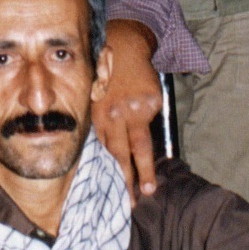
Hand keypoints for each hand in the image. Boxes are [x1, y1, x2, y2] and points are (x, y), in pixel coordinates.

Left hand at [91, 19, 161, 201]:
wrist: (123, 46)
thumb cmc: (106, 73)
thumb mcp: (94, 95)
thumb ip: (101, 121)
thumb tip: (105, 151)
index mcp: (97, 115)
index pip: (104, 152)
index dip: (108, 173)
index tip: (112, 192)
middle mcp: (114, 115)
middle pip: (121, 155)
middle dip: (126, 181)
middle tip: (131, 204)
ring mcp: (135, 110)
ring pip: (141, 146)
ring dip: (146, 171)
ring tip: (149, 191)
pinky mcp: (152, 102)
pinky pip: (153, 121)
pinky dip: (151, 125)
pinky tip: (148, 121)